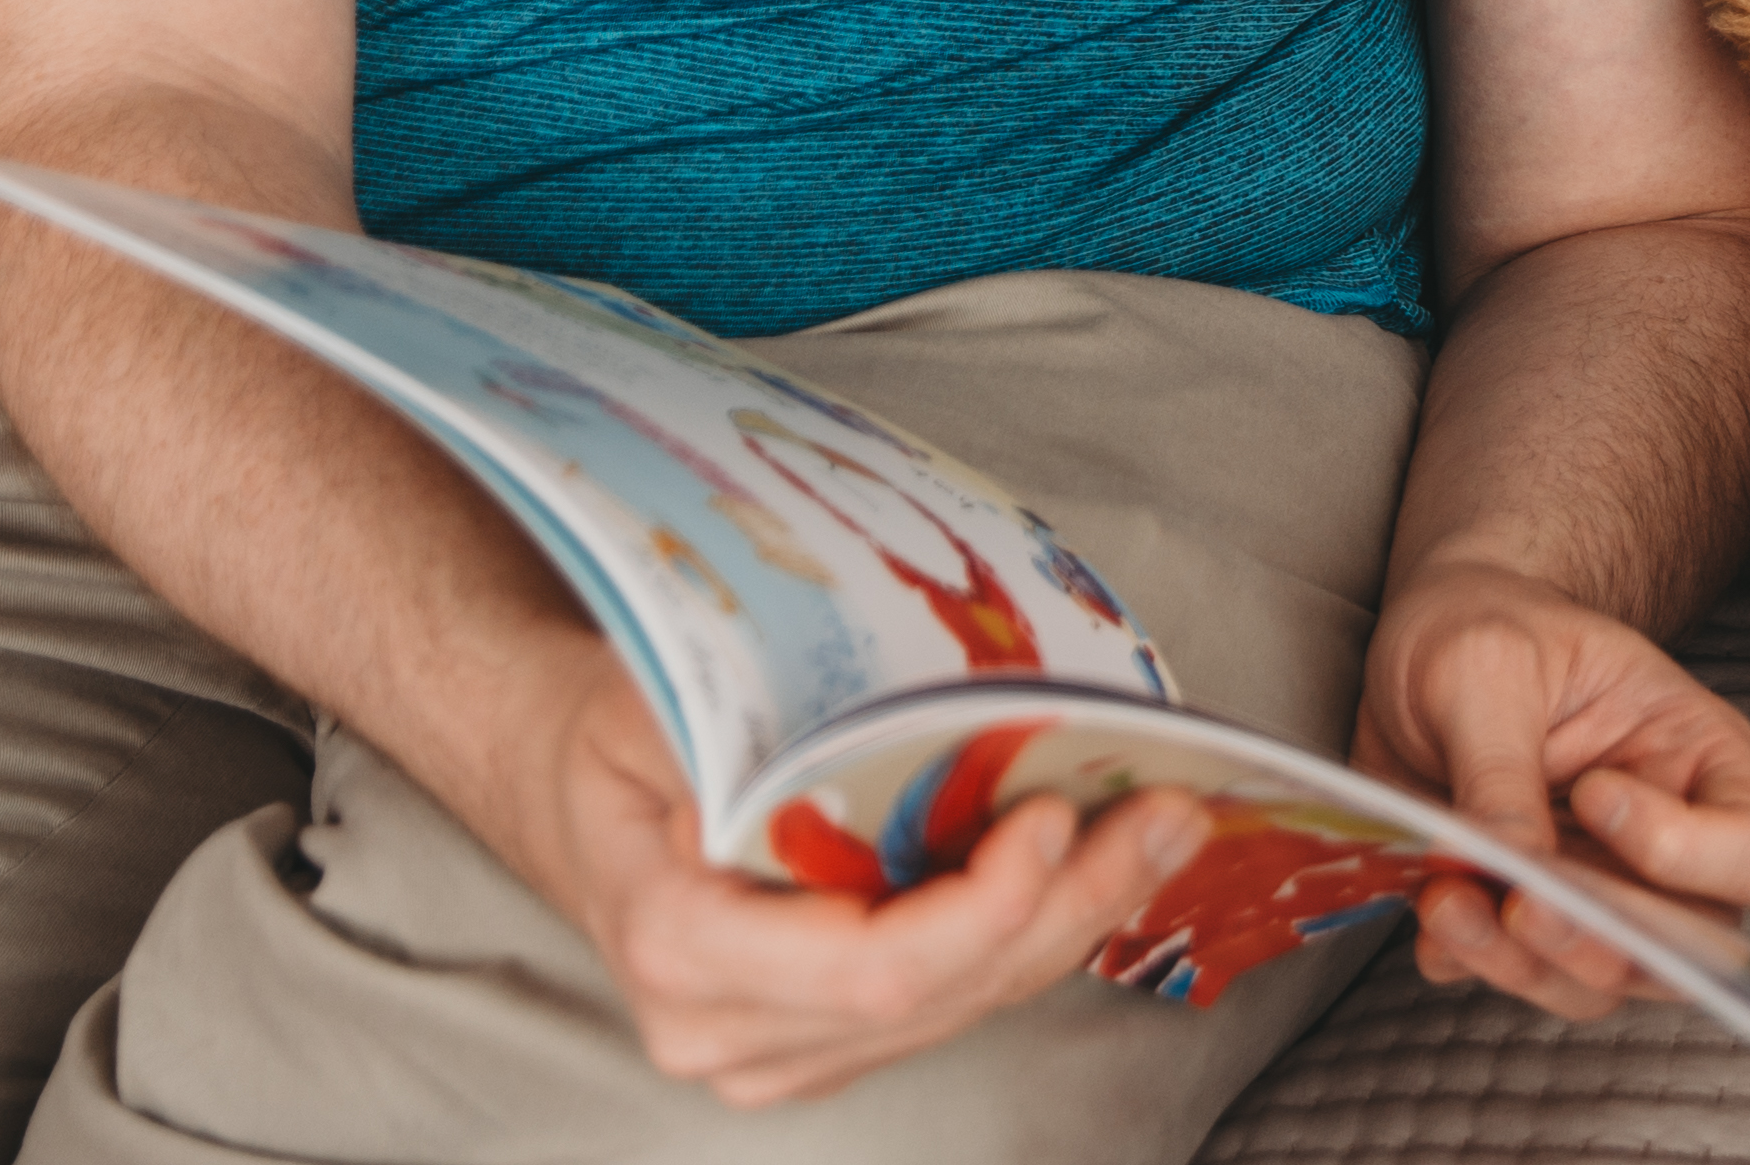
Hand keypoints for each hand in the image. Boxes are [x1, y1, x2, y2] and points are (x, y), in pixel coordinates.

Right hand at [512, 639, 1209, 1106]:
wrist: (579, 788)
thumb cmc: (618, 734)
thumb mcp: (659, 700)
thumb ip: (751, 733)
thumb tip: (880, 730)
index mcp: (683, 950)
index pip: (872, 967)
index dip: (982, 907)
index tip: (1055, 816)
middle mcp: (730, 1030)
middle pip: (946, 990)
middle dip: (1073, 899)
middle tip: (1170, 808)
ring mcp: (784, 1049)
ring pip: (971, 1000)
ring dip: (1083, 911)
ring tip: (1171, 821)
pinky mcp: (832, 1038)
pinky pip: (963, 994)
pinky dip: (1044, 925)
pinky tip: (1114, 859)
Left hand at [1352, 552, 1749, 1016]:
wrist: (1424, 644)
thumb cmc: (1484, 626)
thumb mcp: (1489, 666)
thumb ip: (1502, 767)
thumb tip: (1514, 866)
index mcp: (1699, 761)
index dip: (1688, 853)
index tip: (1595, 793)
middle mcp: (1666, 843)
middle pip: (1684, 946)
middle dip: (1599, 942)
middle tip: (1520, 902)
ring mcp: (1596, 889)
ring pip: (1598, 980)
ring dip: (1523, 963)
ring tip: (1449, 904)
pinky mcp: (1524, 919)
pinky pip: (1514, 975)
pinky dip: (1468, 960)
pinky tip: (1431, 905)